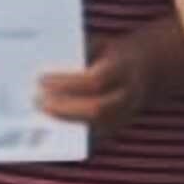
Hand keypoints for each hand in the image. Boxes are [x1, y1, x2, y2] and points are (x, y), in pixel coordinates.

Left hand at [35, 36, 164, 132]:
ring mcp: (127, 114)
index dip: (66, 82)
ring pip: (95, 126)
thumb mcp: (98, 45)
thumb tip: (44, 63)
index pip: (96, 80)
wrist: (147, 67)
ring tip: (40, 111)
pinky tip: (49, 123)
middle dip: (64, 107)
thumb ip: (78, 52)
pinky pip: (92, 137)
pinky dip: (69, 130)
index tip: (40, 79)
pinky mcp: (118, 128)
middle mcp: (130, 94)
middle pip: (97, 108)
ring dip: (64, 120)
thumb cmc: (111, 54)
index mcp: (125, 69)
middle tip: (36, 101)